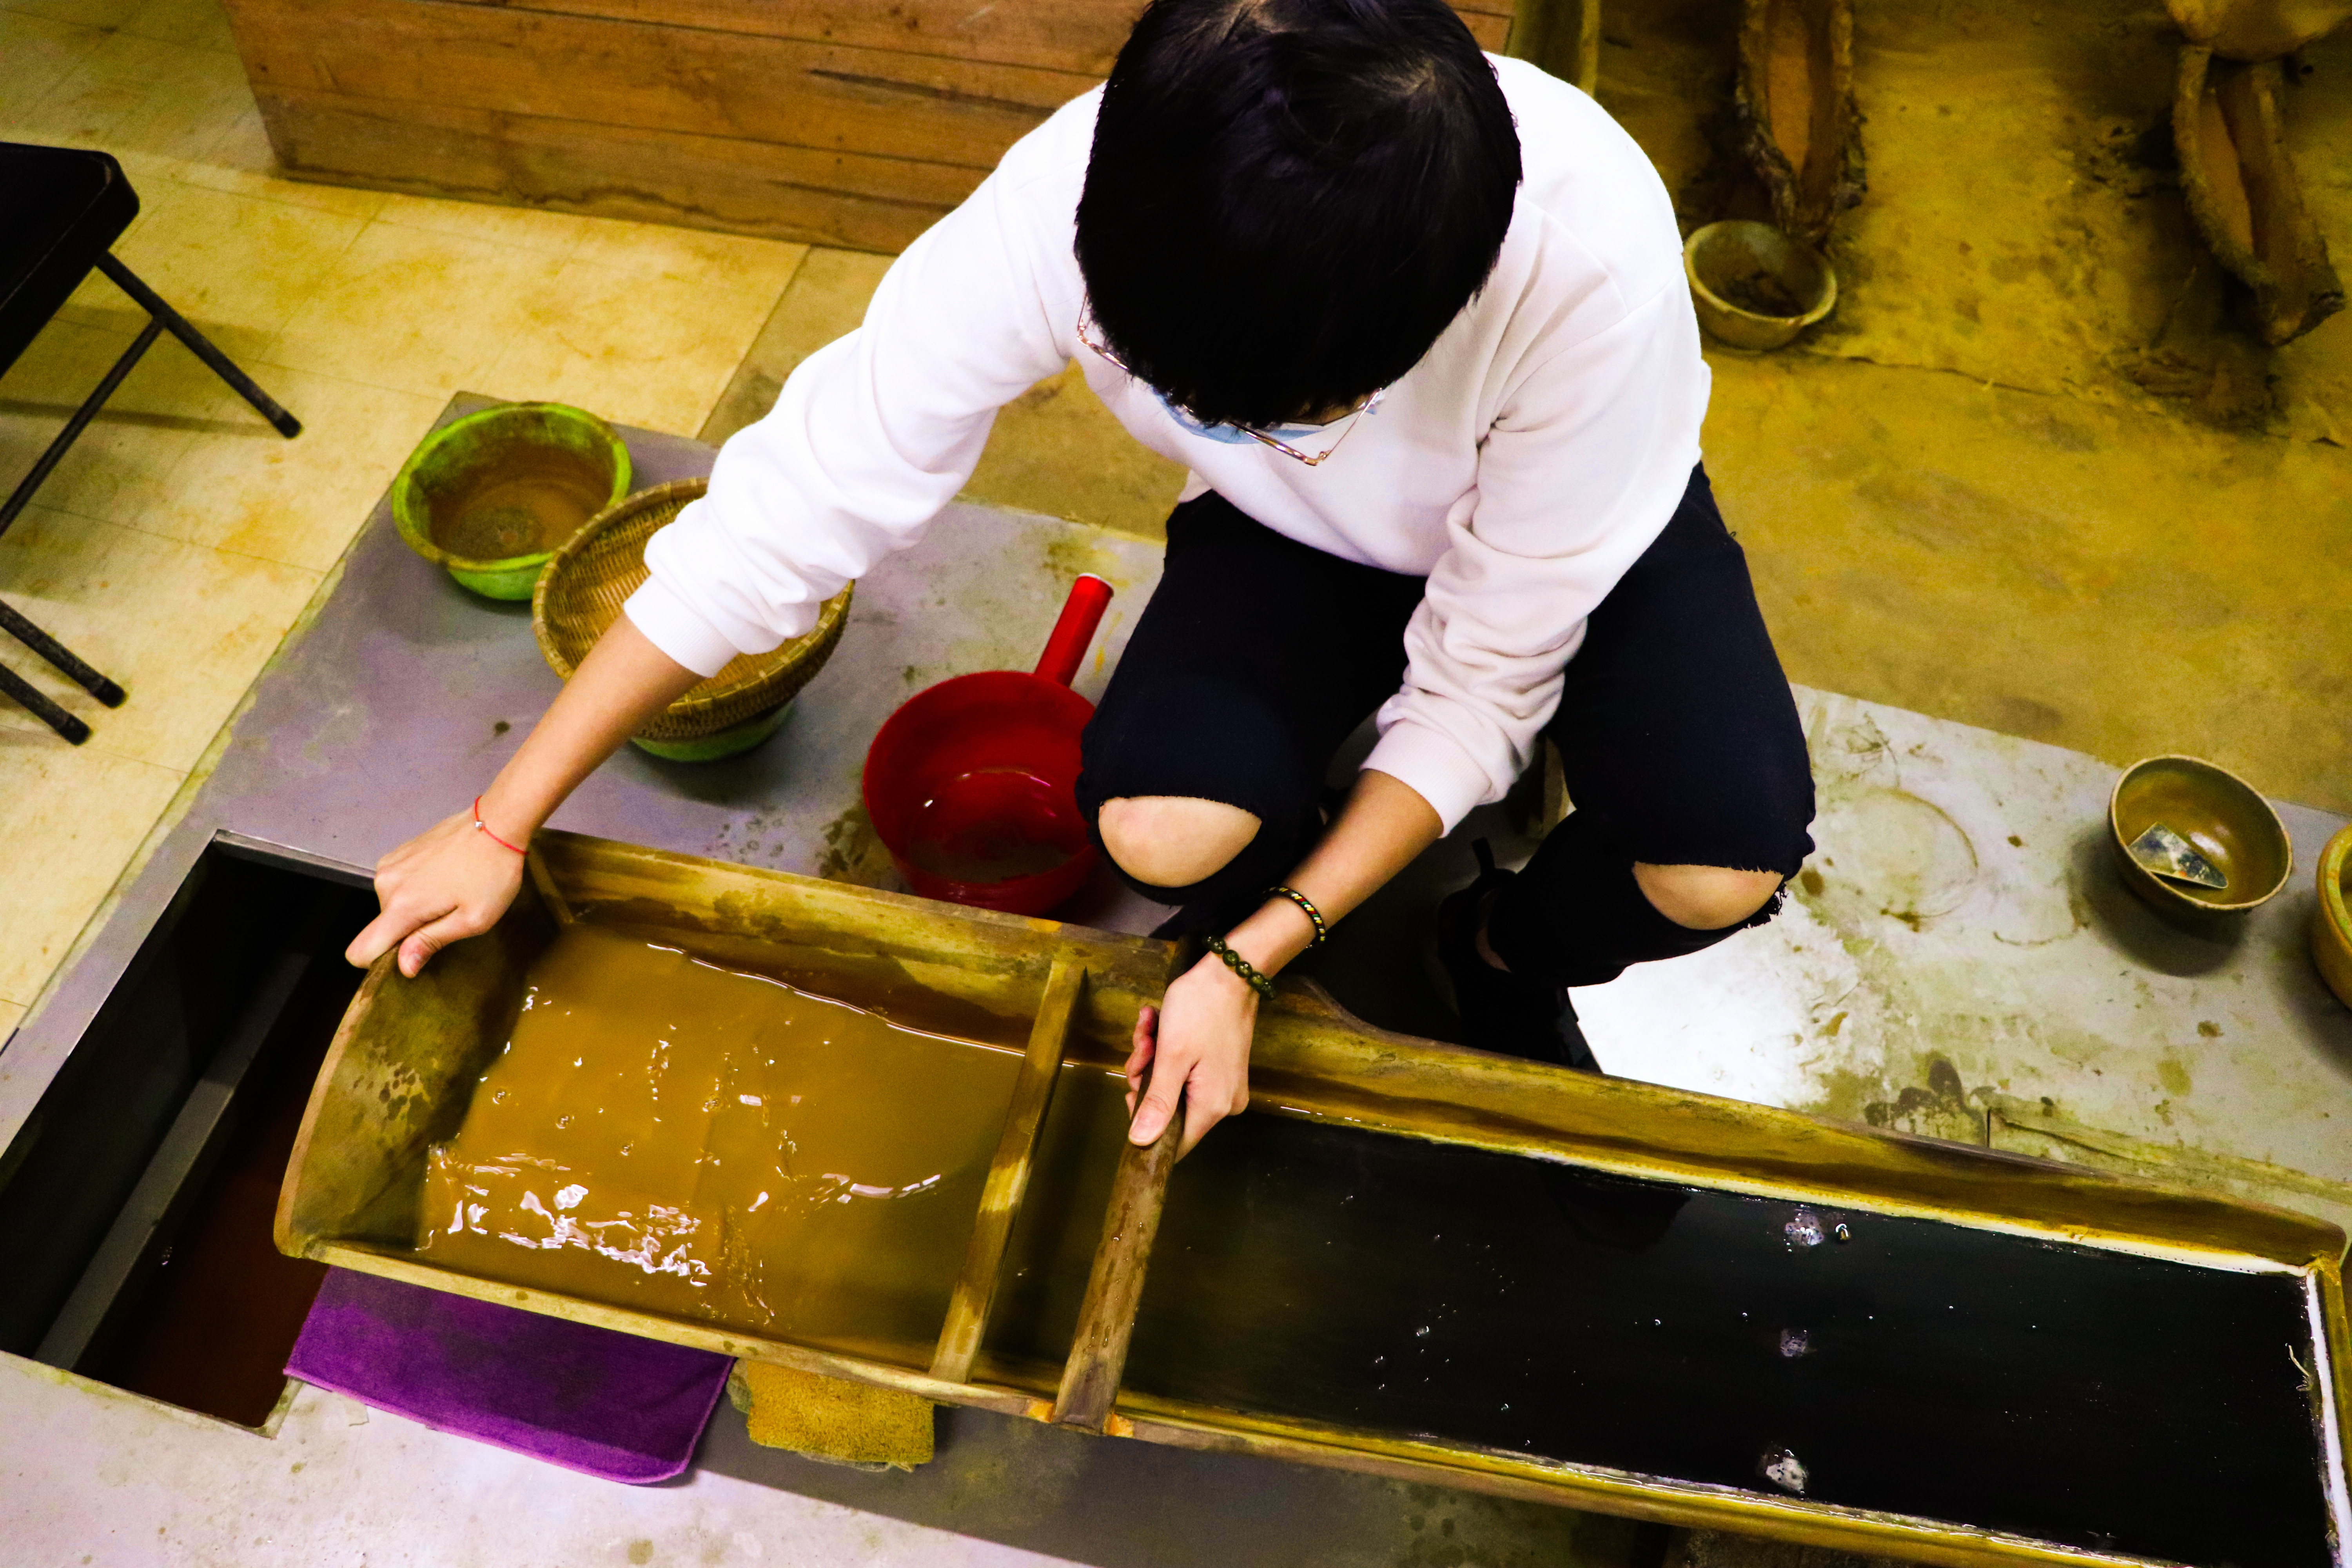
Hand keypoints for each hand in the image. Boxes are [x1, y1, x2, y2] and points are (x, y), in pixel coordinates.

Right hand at [344, 810, 525, 976]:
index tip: (412, 954)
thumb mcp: (472, 919)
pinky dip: (417, 888)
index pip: (360, 950)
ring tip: (452, 892)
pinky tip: (445, 877)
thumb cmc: (492, 873)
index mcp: (401, 906)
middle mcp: (385, 883)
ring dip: (417, 908)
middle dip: (411, 930)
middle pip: (383, 928)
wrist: (497, 822)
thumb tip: (403, 967)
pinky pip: (398, 885)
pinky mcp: (398, 853)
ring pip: (392, 906)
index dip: (380, 962)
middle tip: (450, 914)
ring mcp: (389, 864)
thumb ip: (431, 942)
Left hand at [1125, 956, 1255, 1157]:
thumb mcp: (1171, 1055)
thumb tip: (1141, 1142)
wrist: (1231, 973)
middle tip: (1143, 1048)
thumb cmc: (1201, 1008)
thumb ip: (1156, 1102)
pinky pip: (1186, 1073)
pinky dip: (1168, 1052)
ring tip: (1151, 1028)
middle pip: (1169, 1111)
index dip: (1145, 1123)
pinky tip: (1158, 1024)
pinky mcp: (1222, 1069)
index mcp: (1212, 1107)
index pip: (1173, 1142)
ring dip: (1154, 1059)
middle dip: (1146, 1078)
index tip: (1133, 1088)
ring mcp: (1224, 1085)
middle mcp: (1223, 1103)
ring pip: (1173, 1087)